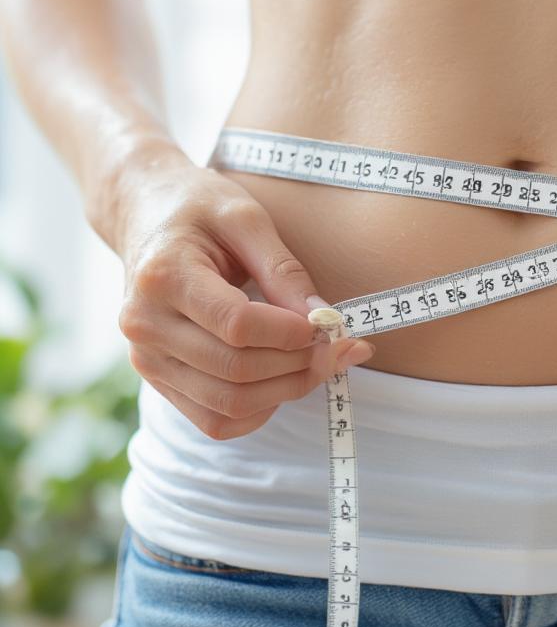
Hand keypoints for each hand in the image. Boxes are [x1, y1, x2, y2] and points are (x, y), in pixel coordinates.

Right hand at [115, 159, 374, 439]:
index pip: (236, 325)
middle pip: (234, 371)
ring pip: (226, 404)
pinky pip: (213, 419)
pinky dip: (258, 410)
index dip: (290, 333)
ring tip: (321, 362)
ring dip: (286, 391)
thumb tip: (323, 318)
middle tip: (341, 346)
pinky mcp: (156, 377)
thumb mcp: (246, 218)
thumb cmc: (198, 207)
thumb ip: (283, 270)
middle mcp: (145, 325)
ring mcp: (145, 358)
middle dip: (299, 365)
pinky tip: (283, 380)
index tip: (328, 324)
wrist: (144, 212)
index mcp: (163, 276)